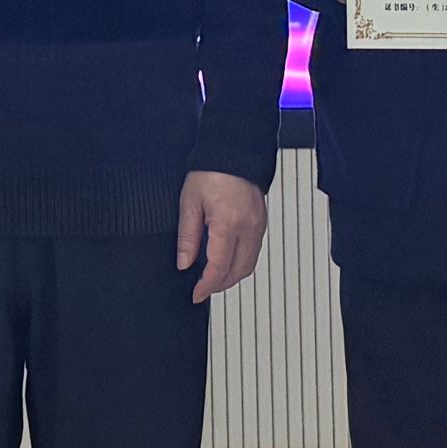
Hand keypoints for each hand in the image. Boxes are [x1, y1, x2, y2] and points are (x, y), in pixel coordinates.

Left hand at [177, 169, 267, 303]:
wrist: (233, 152)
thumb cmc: (211, 171)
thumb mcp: (190, 203)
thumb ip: (188, 237)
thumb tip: (185, 263)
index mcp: (228, 224)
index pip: (218, 268)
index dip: (206, 286)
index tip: (196, 294)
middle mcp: (248, 228)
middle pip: (238, 272)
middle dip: (220, 286)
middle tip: (203, 289)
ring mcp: (258, 226)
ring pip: (249, 265)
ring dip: (232, 277)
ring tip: (214, 279)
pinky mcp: (261, 222)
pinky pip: (254, 252)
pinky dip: (241, 263)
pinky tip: (227, 261)